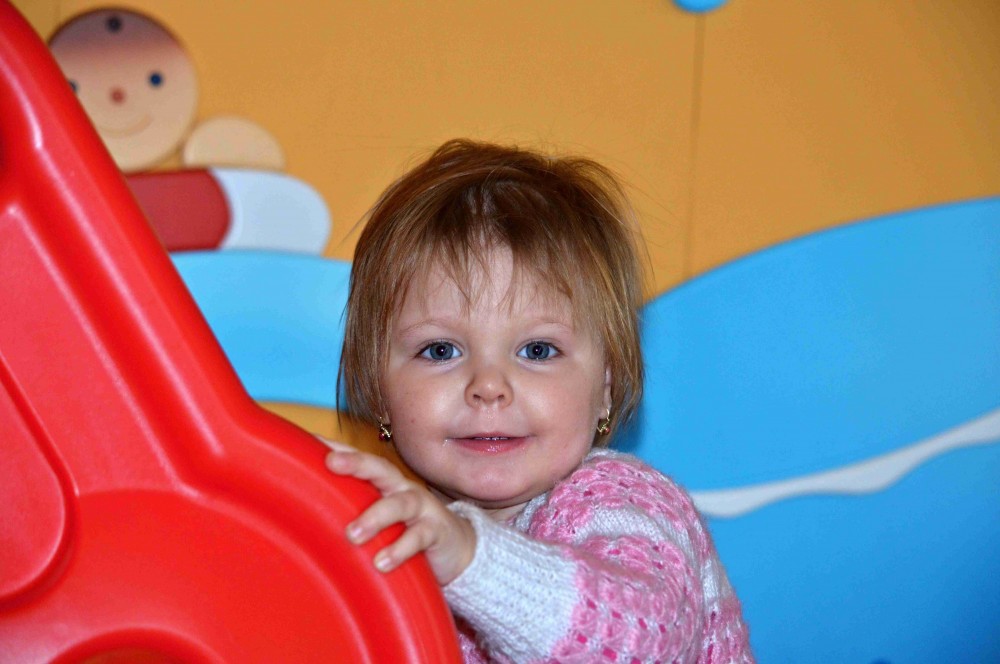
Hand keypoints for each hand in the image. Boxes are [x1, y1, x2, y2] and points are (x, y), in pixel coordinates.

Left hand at [320, 438, 475, 584]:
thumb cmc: (405, 529)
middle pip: (380, 469)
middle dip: (356, 464)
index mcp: (384, 483)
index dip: (336, 448)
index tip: (308, 439)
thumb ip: (353, 511)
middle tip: (331, 463)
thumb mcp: (379, 517)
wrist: (456, 549)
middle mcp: (401, 489)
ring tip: (352, 535)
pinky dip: (399, 549)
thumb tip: (304, 514)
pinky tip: (381, 563)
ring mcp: (422, 508)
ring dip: (375, 517)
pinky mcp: (436, 531)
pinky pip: (418, 537)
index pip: (359, 460)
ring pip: (399, 504)